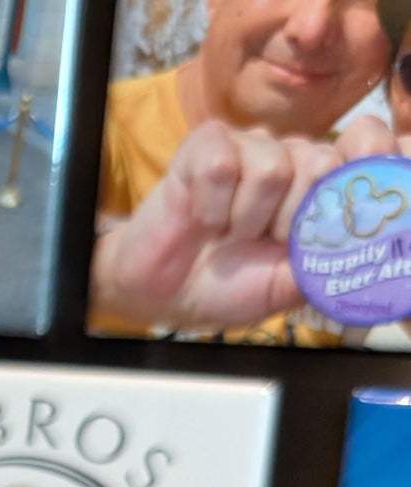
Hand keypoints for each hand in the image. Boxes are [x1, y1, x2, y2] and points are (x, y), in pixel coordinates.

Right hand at [90, 118, 409, 331]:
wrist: (161, 293)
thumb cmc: (223, 287)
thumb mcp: (287, 288)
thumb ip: (329, 263)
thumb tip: (369, 243)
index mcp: (320, 188)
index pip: (368, 144)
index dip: (374, 157)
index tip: (359, 191)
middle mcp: (293, 158)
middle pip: (321, 164)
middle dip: (288, 220)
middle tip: (259, 241)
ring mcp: (251, 146)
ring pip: (273, 166)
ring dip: (244, 218)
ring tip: (227, 233)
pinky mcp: (208, 144)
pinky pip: (224, 164)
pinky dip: (211, 205)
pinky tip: (202, 217)